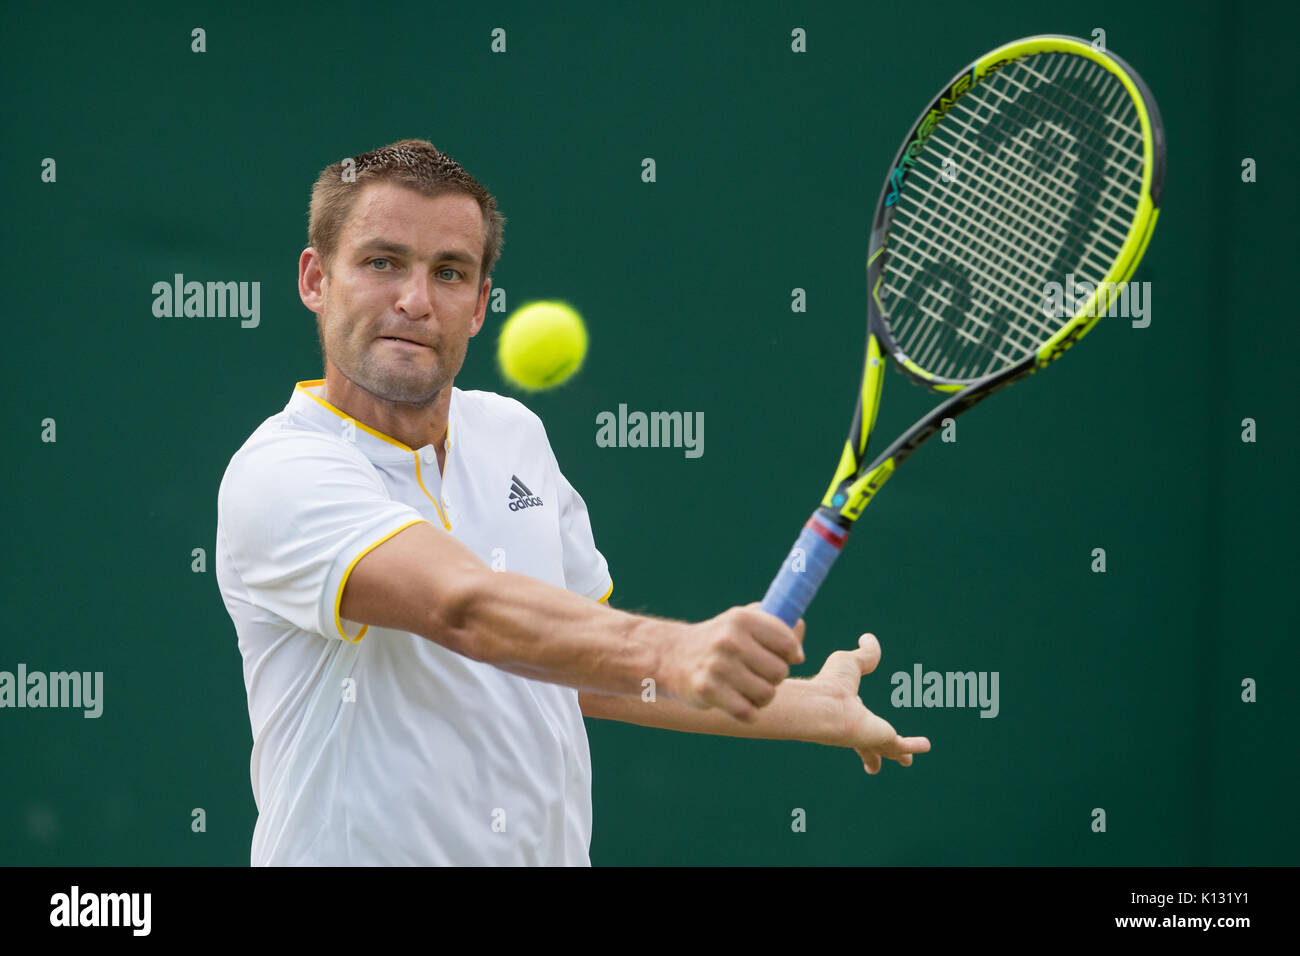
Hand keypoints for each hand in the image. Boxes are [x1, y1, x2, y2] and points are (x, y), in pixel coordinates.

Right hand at [660, 605, 804, 721]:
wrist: (672, 657)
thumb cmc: (720, 640)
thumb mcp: (744, 622)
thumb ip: (778, 628)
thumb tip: (798, 654)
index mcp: (743, 619)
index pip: (788, 644)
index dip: (791, 655)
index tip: (783, 657)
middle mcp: (730, 640)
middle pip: (780, 672)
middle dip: (773, 677)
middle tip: (757, 674)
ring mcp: (718, 666)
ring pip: (767, 694)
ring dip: (761, 697)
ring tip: (747, 688)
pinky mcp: (708, 691)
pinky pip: (748, 712)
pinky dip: (748, 713)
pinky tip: (738, 703)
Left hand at [810, 633, 930, 773]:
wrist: (825, 705)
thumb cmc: (830, 683)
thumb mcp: (849, 662)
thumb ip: (863, 655)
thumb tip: (868, 638)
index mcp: (844, 708)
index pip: (855, 712)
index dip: (859, 710)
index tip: (859, 704)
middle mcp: (855, 727)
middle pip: (868, 741)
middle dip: (875, 749)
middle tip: (879, 757)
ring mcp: (869, 737)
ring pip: (886, 748)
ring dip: (897, 754)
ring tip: (907, 762)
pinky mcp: (882, 741)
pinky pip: (901, 746)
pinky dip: (913, 746)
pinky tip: (925, 746)